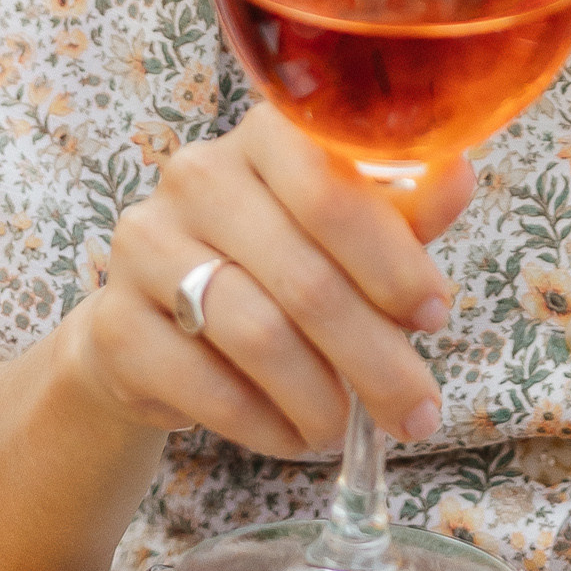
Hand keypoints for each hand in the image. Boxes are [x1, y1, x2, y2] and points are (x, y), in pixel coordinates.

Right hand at [66, 108, 474, 458]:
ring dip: (320, 398)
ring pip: (257, 334)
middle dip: (375, 359)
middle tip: (416, 413)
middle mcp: (197, 176)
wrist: (155, 326)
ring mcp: (145, 245)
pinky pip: (207, 386)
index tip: (434, 315)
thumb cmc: (277, 268)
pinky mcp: (114, 322)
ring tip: (346, 428)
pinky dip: (265, 423)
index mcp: (265, 136)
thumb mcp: (347, 234)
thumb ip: (400, 208)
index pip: (331, 185)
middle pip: (304, 277)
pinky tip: (291, 434)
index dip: (392, 259)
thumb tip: (456, 174)